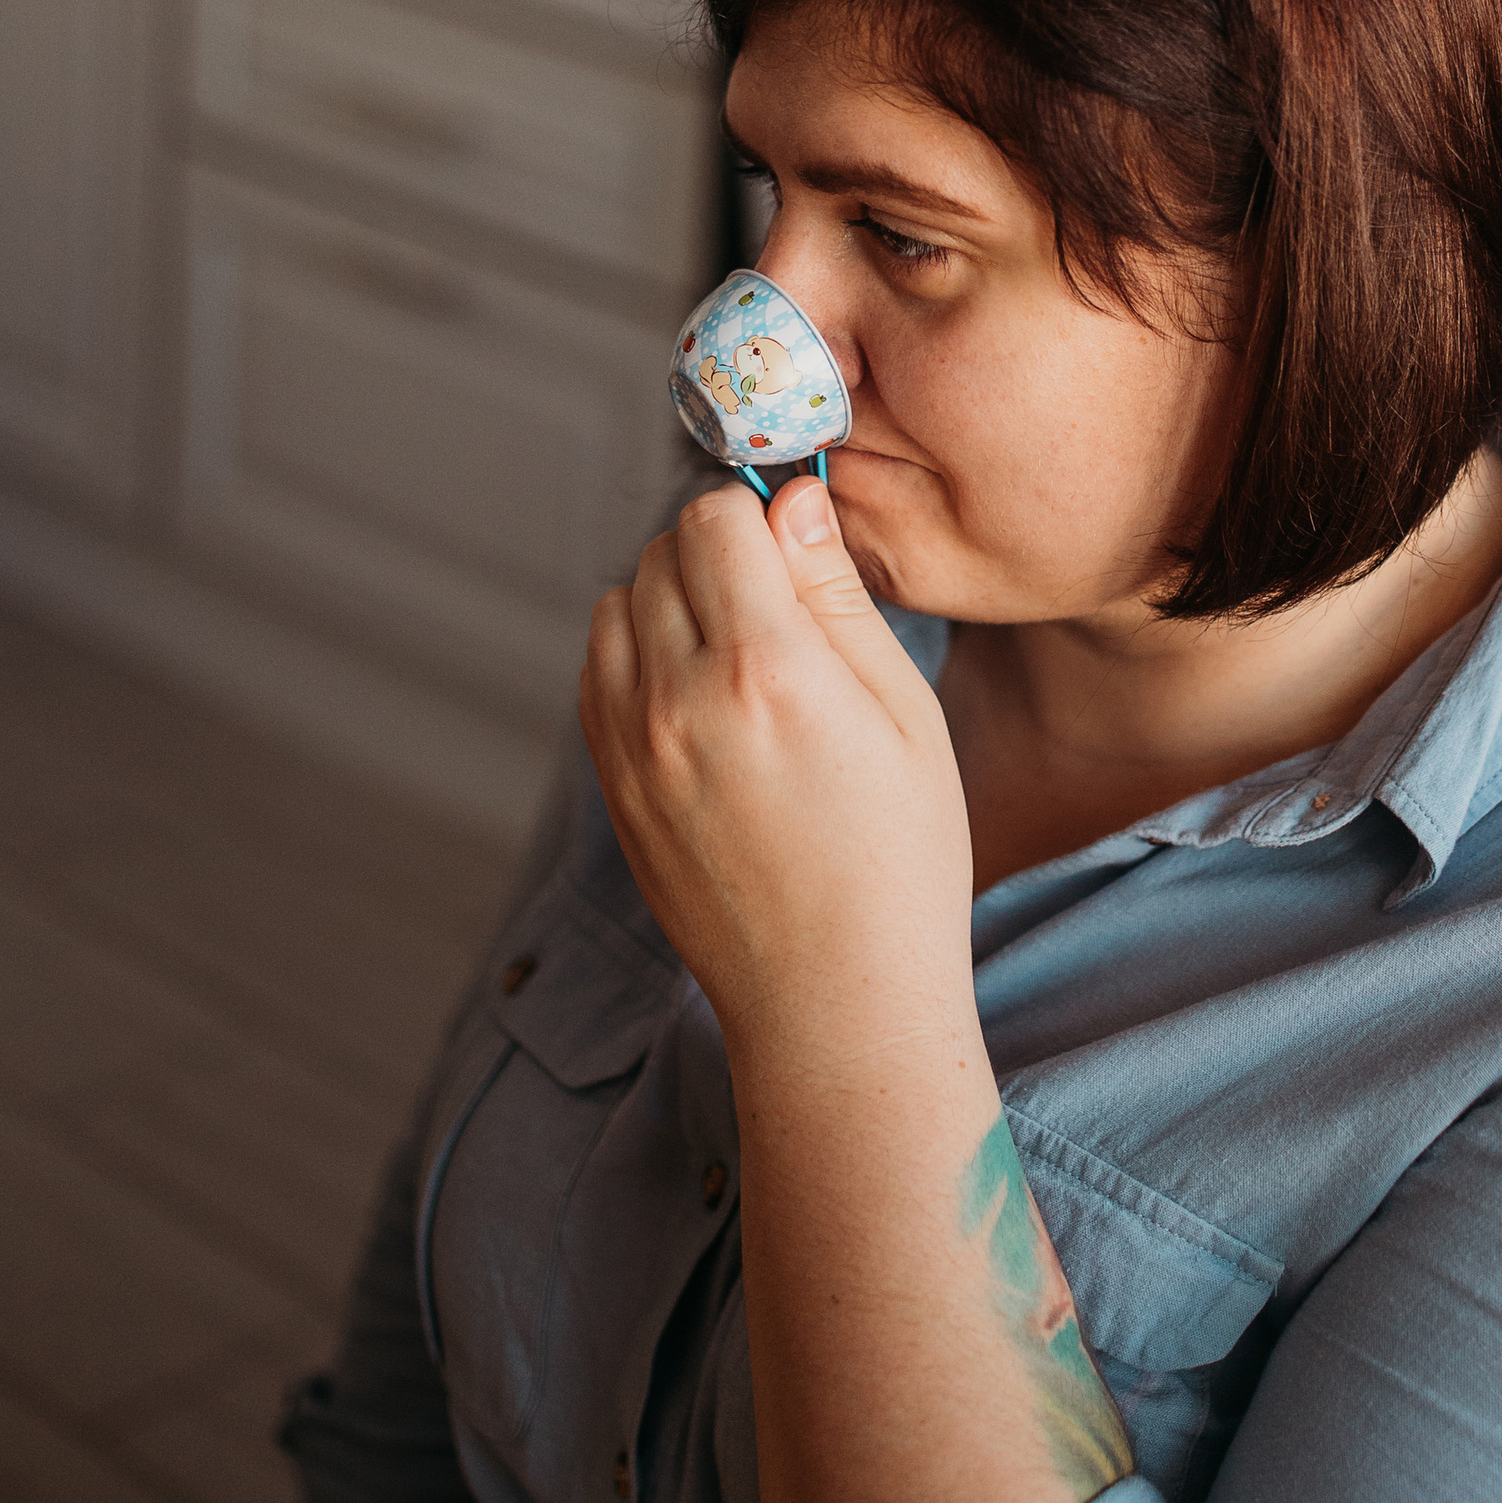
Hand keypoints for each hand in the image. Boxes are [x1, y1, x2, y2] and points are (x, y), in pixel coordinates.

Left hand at [580, 477, 974, 1081]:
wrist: (836, 1001)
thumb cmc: (899, 861)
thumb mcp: (904, 714)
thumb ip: (836, 597)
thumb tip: (794, 501)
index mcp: (765, 671)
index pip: (715, 516)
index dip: (760, 514)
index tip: (794, 545)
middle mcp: (678, 700)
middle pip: (660, 551)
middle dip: (717, 549)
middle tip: (776, 599)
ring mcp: (630, 748)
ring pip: (617, 604)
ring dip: (669, 598)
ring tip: (737, 650)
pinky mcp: (611, 787)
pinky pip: (597, 672)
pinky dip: (638, 656)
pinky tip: (701, 696)